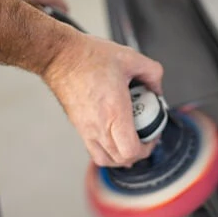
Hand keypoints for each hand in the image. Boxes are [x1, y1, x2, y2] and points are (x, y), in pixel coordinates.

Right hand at [44, 33, 163, 167]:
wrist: (60, 56)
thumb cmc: (88, 57)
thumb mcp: (130, 58)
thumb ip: (152, 73)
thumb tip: (157, 89)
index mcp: (114, 112)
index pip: (130, 150)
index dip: (146, 149)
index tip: (152, 136)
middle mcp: (98, 126)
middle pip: (120, 160)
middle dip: (137, 154)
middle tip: (145, 139)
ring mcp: (86, 128)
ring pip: (104, 159)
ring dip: (120, 156)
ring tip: (129, 141)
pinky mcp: (78, 126)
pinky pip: (93, 149)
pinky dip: (106, 150)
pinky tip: (113, 134)